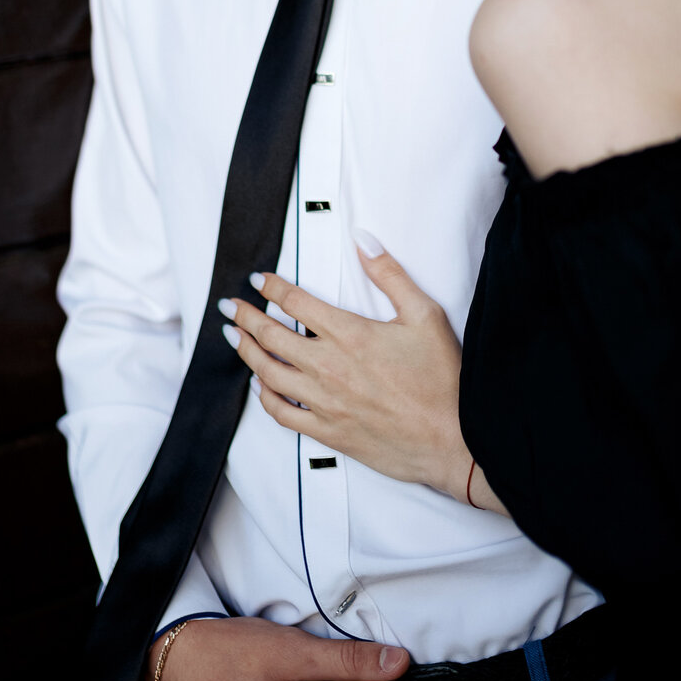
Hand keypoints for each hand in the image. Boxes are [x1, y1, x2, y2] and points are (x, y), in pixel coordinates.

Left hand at [221, 236, 476, 501]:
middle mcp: (329, 367)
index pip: (296, 303)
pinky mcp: (328, 431)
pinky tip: (261, 386)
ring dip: (246, 352)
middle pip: (271, 336)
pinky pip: (283, 414)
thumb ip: (390, 275)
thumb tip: (364, 240)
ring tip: (233, 338)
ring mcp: (325, 402)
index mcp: (351, 334)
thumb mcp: (424, 315)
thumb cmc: (442, 380)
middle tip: (229, 306)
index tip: (259, 281)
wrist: (451, 440)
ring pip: (269, 374)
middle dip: (245, 317)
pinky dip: (265, 398)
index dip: (272, 288)